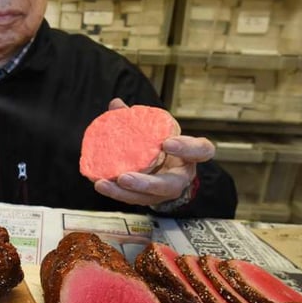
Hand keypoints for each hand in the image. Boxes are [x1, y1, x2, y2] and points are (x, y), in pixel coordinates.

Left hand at [93, 99, 215, 207]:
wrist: (168, 167)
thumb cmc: (165, 144)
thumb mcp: (159, 129)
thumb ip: (141, 119)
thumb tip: (116, 104)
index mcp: (192, 155)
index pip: (200, 150)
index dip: (186, 148)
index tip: (167, 142)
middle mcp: (181, 177)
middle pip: (169, 185)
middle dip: (146, 183)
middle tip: (125, 177)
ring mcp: (166, 191)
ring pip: (149, 197)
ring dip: (124, 193)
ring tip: (104, 183)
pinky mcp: (151, 199)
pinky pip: (134, 199)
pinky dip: (116, 193)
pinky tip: (101, 183)